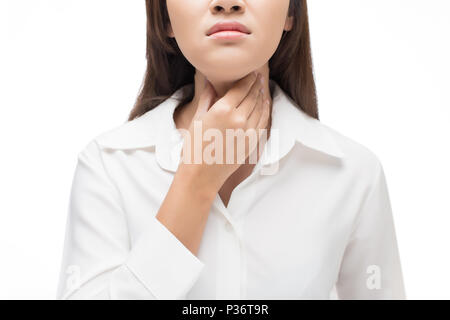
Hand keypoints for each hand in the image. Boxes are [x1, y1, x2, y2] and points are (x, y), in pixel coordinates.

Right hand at [178, 71, 270, 191]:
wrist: (201, 175)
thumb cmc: (193, 147)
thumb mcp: (197, 119)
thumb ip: (207, 98)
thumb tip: (209, 82)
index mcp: (223, 110)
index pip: (241, 87)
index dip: (248, 78)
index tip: (251, 71)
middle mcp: (238, 118)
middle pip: (253, 96)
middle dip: (256, 84)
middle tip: (258, 76)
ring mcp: (248, 131)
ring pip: (260, 107)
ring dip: (262, 96)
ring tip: (261, 88)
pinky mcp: (252, 143)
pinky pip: (263, 121)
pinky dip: (265, 110)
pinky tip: (264, 104)